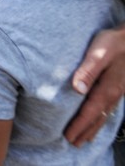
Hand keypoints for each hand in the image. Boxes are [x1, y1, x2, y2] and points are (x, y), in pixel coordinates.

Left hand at [64, 25, 124, 146]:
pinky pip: (108, 108)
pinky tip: (98, 119)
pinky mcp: (117, 87)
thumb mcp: (98, 54)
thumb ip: (87, 71)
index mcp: (107, 88)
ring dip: (93, 127)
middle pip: (97, 118)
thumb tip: (76, 89)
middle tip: (72, 143)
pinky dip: (100, 118)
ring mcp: (117, 92)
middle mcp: (113, 94)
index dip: (78, 125)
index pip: (89, 112)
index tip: (68, 136)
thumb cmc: (113, 43)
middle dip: (84, 131)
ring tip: (83, 138)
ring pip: (103, 115)